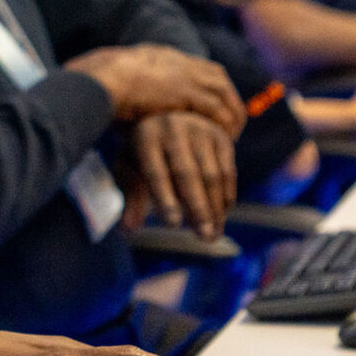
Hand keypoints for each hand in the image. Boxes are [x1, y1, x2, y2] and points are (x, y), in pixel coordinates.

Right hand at [66, 45, 245, 137]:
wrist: (104, 79)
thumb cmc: (102, 82)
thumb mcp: (119, 78)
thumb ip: (128, 86)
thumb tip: (121, 102)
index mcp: (164, 56)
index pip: (199, 66)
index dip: (211, 84)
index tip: (216, 103)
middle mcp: (179, 62)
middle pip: (218, 76)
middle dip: (229, 96)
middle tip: (232, 118)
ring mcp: (184, 75)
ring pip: (224, 92)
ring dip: (232, 112)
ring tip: (233, 133)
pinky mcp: (187, 93)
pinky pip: (217, 109)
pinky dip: (224, 123)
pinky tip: (225, 138)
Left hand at [117, 111, 236, 238]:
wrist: (169, 119)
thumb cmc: (144, 152)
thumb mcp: (130, 168)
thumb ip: (130, 197)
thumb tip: (128, 229)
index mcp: (145, 136)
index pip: (155, 171)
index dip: (164, 199)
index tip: (173, 225)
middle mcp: (173, 128)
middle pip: (187, 173)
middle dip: (197, 208)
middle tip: (204, 237)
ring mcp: (200, 130)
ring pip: (212, 175)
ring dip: (215, 208)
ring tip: (213, 233)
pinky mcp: (220, 137)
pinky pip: (228, 171)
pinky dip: (227, 195)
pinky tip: (222, 213)